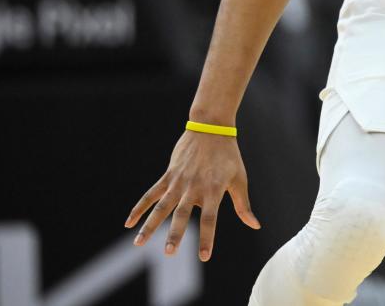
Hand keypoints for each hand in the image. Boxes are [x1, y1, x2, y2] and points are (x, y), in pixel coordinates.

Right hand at [125, 130, 260, 260]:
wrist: (211, 128)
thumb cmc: (229, 156)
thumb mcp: (239, 179)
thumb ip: (243, 205)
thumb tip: (255, 226)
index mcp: (213, 190)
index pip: (210, 219)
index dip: (207, 238)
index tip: (204, 256)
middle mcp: (194, 187)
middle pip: (182, 214)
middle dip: (175, 234)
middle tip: (169, 253)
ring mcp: (178, 181)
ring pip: (161, 207)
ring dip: (150, 225)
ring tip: (139, 244)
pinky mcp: (168, 175)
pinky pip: (151, 193)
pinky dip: (139, 208)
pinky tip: (129, 223)